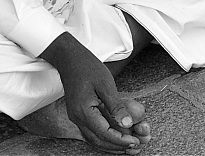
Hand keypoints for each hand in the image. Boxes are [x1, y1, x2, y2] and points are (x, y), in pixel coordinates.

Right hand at [41, 33, 146, 153]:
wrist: (69, 59)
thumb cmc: (87, 67)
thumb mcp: (106, 84)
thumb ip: (116, 106)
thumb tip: (128, 123)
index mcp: (83, 111)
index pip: (104, 133)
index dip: (120, 140)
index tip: (134, 141)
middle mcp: (77, 118)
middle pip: (98, 140)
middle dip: (116, 146)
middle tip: (134, 145)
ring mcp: (76, 117)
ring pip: (93, 138)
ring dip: (110, 144)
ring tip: (126, 145)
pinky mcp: (78, 114)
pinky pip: (91, 131)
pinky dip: (103, 136)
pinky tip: (114, 136)